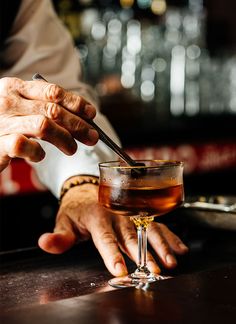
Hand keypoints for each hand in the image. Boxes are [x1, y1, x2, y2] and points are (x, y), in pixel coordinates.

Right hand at [0, 77, 97, 170]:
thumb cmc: (2, 125)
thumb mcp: (21, 109)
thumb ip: (43, 108)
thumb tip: (82, 117)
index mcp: (15, 87)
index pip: (52, 91)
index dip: (75, 102)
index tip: (91, 114)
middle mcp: (8, 101)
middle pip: (53, 110)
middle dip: (78, 124)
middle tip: (92, 137)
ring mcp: (1, 121)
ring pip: (43, 126)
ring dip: (64, 138)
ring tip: (72, 149)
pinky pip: (24, 145)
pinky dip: (37, 152)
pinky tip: (39, 156)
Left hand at [38, 181, 188, 276]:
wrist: (89, 188)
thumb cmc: (78, 209)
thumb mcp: (64, 220)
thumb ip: (59, 236)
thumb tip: (45, 242)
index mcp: (97, 216)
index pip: (105, 238)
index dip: (112, 254)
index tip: (120, 270)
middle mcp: (117, 214)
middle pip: (132, 235)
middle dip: (144, 253)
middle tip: (155, 268)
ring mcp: (132, 213)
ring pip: (149, 229)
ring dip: (162, 245)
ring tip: (171, 260)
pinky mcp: (141, 213)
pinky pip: (157, 224)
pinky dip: (170, 235)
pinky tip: (179, 247)